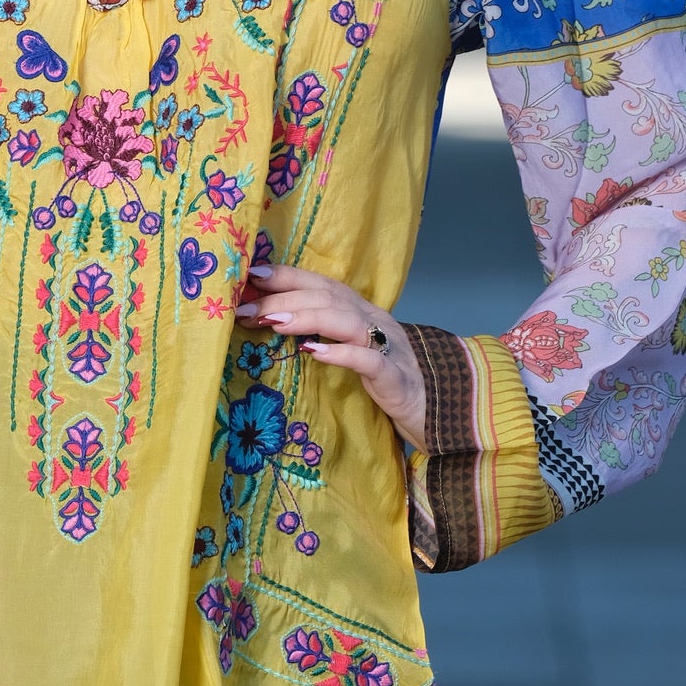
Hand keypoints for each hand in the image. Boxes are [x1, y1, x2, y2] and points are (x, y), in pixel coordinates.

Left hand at [237, 264, 426, 451]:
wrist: (438, 408)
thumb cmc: (386, 378)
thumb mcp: (353, 348)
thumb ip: (322, 331)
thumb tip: (271, 321)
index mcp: (362, 310)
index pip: (322, 283)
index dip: (288, 276)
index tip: (252, 276)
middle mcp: (374, 320)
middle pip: (328, 298)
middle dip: (284, 299)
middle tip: (246, 310)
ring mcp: (387, 347)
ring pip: (346, 321)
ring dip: (307, 318)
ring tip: (273, 322)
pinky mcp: (395, 377)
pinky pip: (369, 360)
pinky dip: (340, 353)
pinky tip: (314, 353)